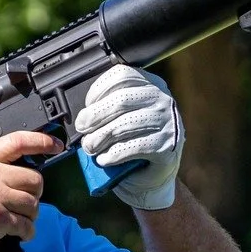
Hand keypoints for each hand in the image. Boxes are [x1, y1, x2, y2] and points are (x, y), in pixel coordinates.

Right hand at [0, 130, 56, 251]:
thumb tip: (15, 174)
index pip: (18, 141)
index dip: (42, 142)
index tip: (56, 145)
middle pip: (34, 178)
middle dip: (35, 193)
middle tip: (26, 201)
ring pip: (33, 203)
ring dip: (31, 214)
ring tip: (20, 219)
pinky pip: (26, 225)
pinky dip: (27, 232)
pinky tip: (21, 233)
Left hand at [77, 65, 183, 209]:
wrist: (154, 176)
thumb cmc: (134, 143)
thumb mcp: (122, 118)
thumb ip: (107, 109)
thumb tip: (83, 116)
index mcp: (150, 85)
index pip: (122, 75)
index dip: (99, 89)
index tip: (87, 105)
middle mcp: (162, 100)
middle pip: (121, 99)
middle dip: (95, 115)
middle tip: (82, 129)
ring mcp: (168, 123)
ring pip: (125, 124)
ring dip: (101, 137)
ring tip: (90, 147)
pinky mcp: (166, 146)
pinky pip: (134, 147)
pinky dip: (114, 154)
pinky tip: (104, 159)